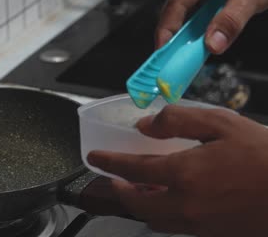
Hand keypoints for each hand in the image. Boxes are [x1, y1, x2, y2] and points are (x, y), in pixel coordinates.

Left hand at [87, 105, 267, 236]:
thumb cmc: (264, 155)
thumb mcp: (221, 124)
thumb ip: (177, 121)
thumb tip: (145, 125)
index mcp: (184, 174)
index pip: (131, 168)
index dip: (108, 162)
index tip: (95, 158)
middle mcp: (185, 204)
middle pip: (135, 203)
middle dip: (118, 189)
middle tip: (112, 177)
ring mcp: (197, 224)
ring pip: (152, 219)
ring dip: (137, 203)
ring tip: (136, 187)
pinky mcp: (210, 234)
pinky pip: (174, 226)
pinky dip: (160, 213)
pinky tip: (167, 198)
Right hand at [156, 0, 267, 53]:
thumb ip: (232, 19)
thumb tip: (213, 43)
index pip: (174, 6)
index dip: (166, 31)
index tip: (162, 52)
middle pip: (179, 14)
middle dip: (177, 37)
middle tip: (175, 60)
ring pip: (193, 17)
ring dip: (193, 36)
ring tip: (191, 56)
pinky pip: (207, 17)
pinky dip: (207, 32)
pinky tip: (209, 41)